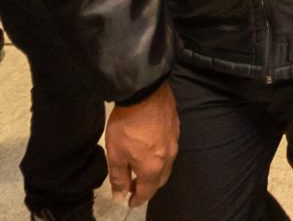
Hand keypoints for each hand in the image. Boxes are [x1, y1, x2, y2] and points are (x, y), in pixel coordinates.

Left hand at [104, 81, 179, 206]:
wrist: (145, 91)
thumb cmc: (127, 124)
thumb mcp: (116, 153)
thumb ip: (119, 177)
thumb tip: (120, 196)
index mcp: (153, 167)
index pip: (147, 191)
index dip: (137, 199)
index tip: (129, 201)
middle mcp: (168, 157)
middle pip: (160, 180)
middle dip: (148, 186)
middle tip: (134, 185)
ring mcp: (175, 141)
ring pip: (167, 165)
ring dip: (155, 171)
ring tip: (141, 167)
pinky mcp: (176, 127)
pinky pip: (170, 148)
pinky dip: (160, 155)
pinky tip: (151, 147)